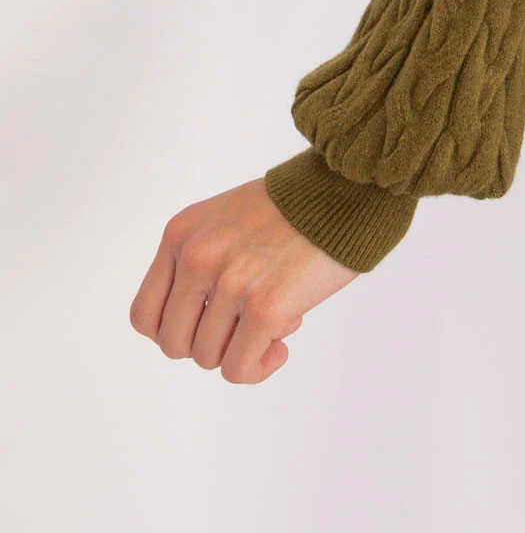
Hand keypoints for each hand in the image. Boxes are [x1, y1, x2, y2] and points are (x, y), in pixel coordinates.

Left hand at [130, 176, 361, 383]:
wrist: (345, 189)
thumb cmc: (294, 206)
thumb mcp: (226, 218)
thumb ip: (203, 261)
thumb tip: (205, 328)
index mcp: (181, 234)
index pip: (145, 315)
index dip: (175, 331)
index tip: (207, 324)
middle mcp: (197, 256)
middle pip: (174, 344)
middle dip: (209, 344)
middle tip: (243, 327)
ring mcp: (230, 282)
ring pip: (208, 359)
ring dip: (239, 351)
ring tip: (273, 325)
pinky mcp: (266, 306)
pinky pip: (239, 369)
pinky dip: (258, 368)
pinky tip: (281, 346)